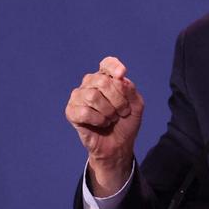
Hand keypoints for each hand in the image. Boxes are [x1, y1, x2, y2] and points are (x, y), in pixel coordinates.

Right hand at [65, 56, 143, 195]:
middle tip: (123, 111)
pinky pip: (83, 111)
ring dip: (108, 111)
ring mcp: (79, 96)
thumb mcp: (136, 105)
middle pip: (102, 81)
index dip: (114, 66)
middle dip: (118, 99)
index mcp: (107, 78)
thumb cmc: (126, 122)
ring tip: (112, 118)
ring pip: (92, 96)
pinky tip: (102, 124)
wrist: (118, 144)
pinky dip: (98, 120)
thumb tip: (120, 79)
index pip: (107, 64)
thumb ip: (130, 91)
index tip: (122, 74)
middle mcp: (90, 83)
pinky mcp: (71, 111)